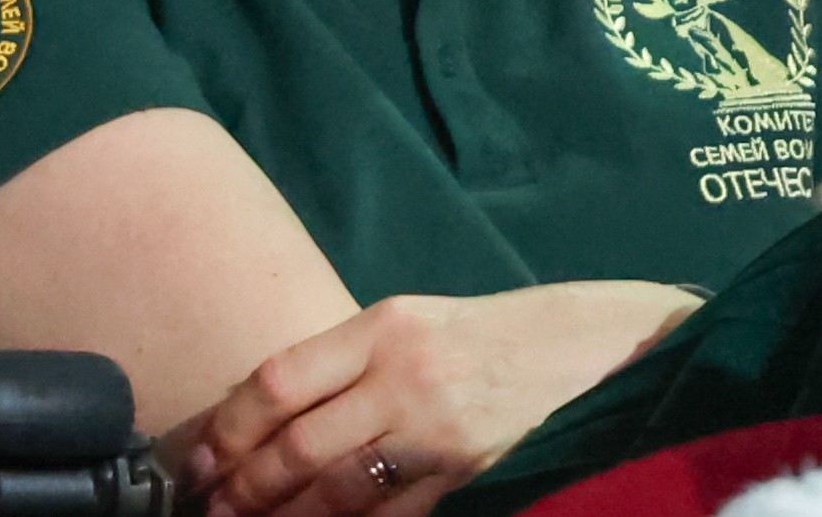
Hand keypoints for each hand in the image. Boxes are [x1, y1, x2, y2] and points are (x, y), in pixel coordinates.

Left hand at [184, 284, 698, 516]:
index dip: (225, 428)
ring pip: (335, 491)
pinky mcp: (477, 476)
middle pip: (295, 444)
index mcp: (388, 324)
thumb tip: (290, 412)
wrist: (623, 346)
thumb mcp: (434, 323)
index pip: (277, 379)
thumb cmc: (524, 334)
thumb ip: (366, 360)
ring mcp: (442, 431)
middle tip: (210, 511)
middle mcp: (405, 374)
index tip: (198, 459)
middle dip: (243, 487)